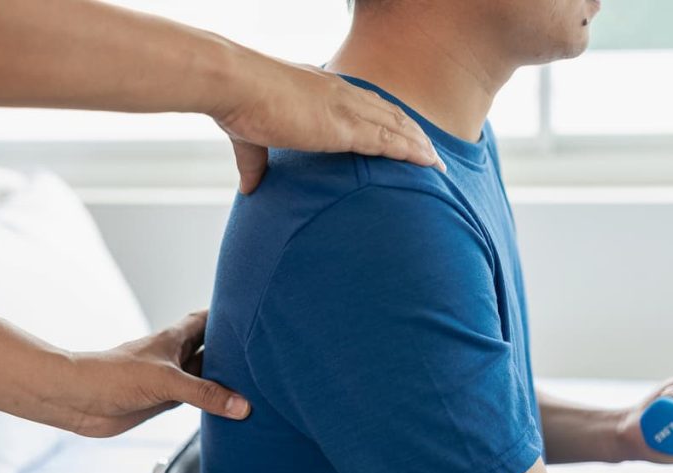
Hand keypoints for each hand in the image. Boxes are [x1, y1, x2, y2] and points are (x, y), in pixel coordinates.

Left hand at [61, 311, 249, 436]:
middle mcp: (177, 356)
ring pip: (208, 376)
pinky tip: (231, 409)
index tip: (256, 313)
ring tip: (260, 383)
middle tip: (268, 353)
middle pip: (215, 348)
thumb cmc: (112, 376)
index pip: (209, 319)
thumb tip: (243, 406)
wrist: (77, 400)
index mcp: (176, 338)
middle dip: (237, 350)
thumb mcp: (166, 381)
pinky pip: (198, 399)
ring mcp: (172, 379)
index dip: (231, 314)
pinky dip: (215, 403)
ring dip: (228, 380)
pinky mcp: (166, 400)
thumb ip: (205, 393)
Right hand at [212, 46, 444, 193]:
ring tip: (438, 162)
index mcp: (320, 89)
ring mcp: (345, 108)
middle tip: (431, 150)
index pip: (363, 103)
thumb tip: (249, 187)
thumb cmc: (237, 103)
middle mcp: (339, 93)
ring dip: (419, 144)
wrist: (234, 85)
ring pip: (395, 126)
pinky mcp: (343, 127)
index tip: (401, 133)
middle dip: (412, 132)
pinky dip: (412, 151)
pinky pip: (388, 141)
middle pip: (388, 113)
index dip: (385, 118)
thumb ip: (254, 163)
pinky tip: (429, 161)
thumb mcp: (248, 136)